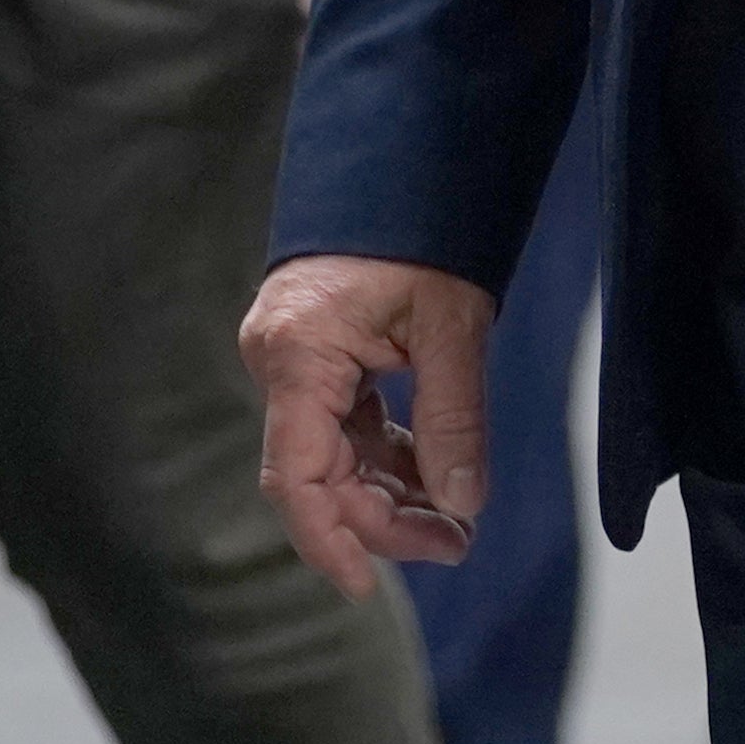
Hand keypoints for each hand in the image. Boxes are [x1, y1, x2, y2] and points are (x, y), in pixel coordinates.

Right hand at [242, 255, 490, 589]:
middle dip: (383, 519)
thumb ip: (455, 418)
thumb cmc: (423, 228)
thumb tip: (463, 504)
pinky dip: (387, 457)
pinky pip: (344, 426)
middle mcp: (282, 361)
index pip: (297, 477)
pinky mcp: (317, 357)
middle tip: (457, 543)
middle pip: (319, 475)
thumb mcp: (453, 324)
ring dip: (390, 492)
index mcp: (299, 353)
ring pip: (334, 455)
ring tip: (457, 520)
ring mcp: (295, 360)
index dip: (330, 539)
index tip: (363, 587)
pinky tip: (434, 477)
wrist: (406, 156)